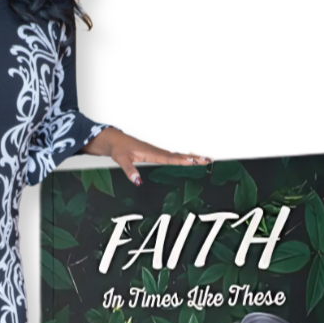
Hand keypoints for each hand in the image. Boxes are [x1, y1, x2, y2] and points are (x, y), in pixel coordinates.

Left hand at [81, 126, 213, 185]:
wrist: (113, 140)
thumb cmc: (117, 150)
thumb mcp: (121, 160)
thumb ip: (130, 171)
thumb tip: (138, 182)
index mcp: (152, 154)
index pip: (172, 159)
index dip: (185, 161)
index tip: (198, 161)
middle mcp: (158, 151)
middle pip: (180, 155)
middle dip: (196, 157)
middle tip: (211, 158)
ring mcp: (159, 150)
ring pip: (179, 153)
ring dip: (193, 155)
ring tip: (208, 156)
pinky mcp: (157, 151)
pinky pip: (174, 154)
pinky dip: (185, 154)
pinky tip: (191, 155)